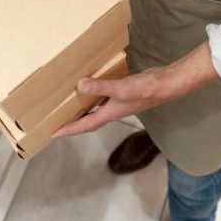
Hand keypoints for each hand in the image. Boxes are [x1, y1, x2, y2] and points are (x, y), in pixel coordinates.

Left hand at [52, 42, 219, 136]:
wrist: (166, 85)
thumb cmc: (146, 90)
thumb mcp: (120, 88)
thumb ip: (100, 87)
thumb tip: (79, 86)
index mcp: (109, 114)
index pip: (84, 125)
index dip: (69, 130)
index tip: (53, 135)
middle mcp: (112, 111)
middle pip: (89, 121)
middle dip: (74, 124)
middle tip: (58, 124)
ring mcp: (119, 103)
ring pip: (96, 109)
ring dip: (83, 110)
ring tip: (69, 107)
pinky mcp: (124, 93)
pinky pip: (104, 97)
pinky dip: (95, 96)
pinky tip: (92, 88)